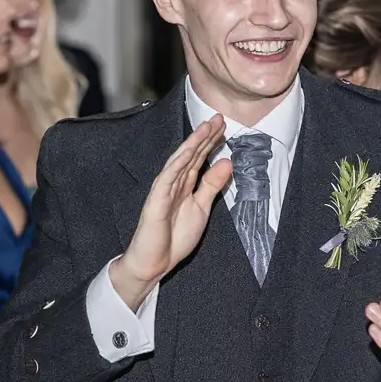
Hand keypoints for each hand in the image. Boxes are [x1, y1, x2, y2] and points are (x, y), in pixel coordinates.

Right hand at [110, 116, 230, 308]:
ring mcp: (163, 191)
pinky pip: (167, 180)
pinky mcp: (156, 202)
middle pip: (191, 155)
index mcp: (184, 185)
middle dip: (204, 136)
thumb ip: (212, 186)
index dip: (211, 142)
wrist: (154, 263)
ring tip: (206, 128)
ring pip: (179, 162)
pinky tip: (187, 152)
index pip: (199, 159)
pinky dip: (177, 165)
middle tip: (219, 118)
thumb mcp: (201, 209)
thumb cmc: (173, 238)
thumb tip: (227, 163)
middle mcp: (173, 183)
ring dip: (192, 144)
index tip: (224, 126)